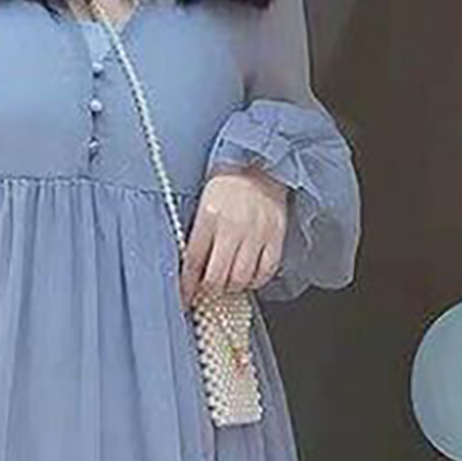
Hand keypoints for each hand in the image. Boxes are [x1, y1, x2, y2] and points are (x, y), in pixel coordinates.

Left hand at [179, 167, 287, 308]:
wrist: (260, 163)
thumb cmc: (228, 184)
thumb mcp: (203, 204)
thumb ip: (197, 236)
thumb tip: (190, 269)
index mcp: (209, 216)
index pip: (194, 262)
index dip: (188, 285)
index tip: (185, 297)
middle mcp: (233, 226)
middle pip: (217, 277)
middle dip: (209, 288)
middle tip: (208, 288)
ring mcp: (256, 232)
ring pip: (240, 278)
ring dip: (231, 286)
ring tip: (227, 281)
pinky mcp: (276, 236)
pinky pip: (265, 271)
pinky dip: (255, 280)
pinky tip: (248, 277)